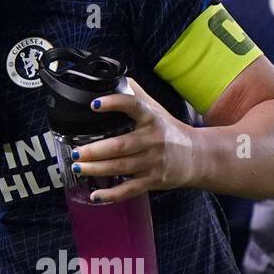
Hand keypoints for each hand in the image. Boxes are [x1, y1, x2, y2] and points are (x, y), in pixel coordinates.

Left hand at [72, 77, 198, 201]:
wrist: (197, 157)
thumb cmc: (170, 130)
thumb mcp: (156, 109)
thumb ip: (135, 94)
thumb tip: (114, 78)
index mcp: (151, 118)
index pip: (133, 106)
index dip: (114, 103)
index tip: (94, 105)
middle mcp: (152, 140)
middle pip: (120, 145)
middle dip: (95, 150)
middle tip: (76, 151)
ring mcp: (153, 162)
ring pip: (121, 167)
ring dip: (97, 169)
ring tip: (78, 166)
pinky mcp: (153, 180)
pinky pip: (130, 189)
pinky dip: (112, 195)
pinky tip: (95, 195)